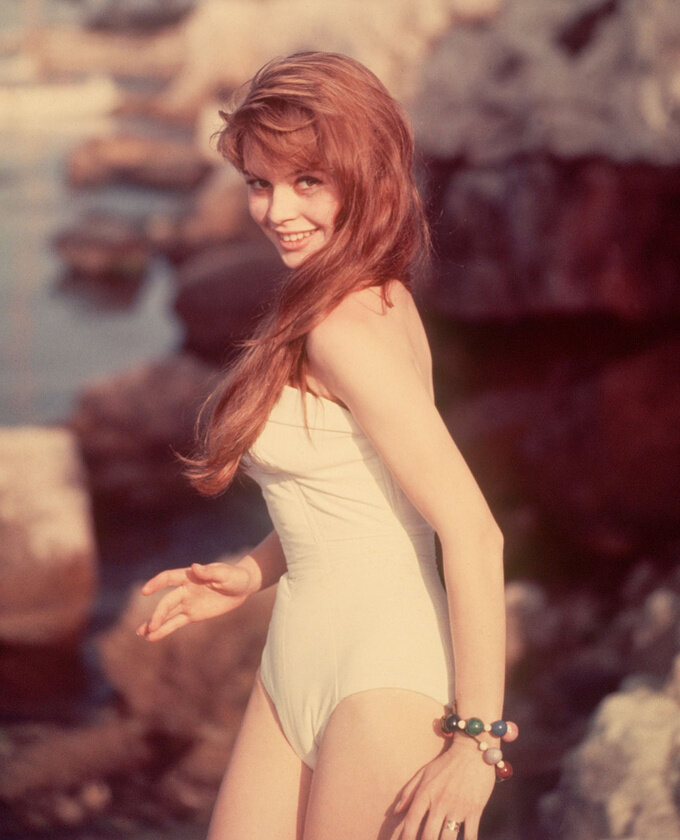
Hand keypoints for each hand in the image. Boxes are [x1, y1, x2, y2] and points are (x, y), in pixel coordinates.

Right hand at [136, 561, 255, 640]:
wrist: (243, 586)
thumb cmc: (235, 576)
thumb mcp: (225, 574)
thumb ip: (209, 572)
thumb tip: (194, 567)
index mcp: (190, 577)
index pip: (169, 578)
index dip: (156, 583)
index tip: (145, 592)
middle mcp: (185, 590)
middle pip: (167, 602)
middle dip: (158, 614)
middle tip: (151, 627)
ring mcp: (188, 603)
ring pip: (168, 614)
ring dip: (154, 623)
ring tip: (141, 633)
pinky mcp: (193, 615)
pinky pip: (176, 623)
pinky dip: (165, 630)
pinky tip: (153, 637)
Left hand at [395, 738, 495, 839]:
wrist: (472, 751)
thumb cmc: (446, 763)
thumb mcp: (424, 773)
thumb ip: (408, 792)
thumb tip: (395, 812)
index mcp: (425, 792)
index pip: (411, 821)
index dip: (406, 838)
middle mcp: (440, 801)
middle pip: (428, 836)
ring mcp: (457, 807)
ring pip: (448, 839)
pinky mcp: (474, 809)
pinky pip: (470, 835)